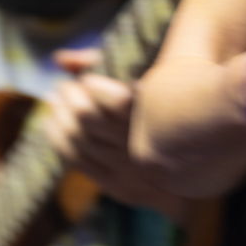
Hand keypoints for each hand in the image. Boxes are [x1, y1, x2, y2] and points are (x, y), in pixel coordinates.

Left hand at [44, 49, 185, 219]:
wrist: (193, 170)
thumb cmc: (162, 108)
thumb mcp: (142, 78)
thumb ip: (101, 61)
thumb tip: (58, 58)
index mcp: (157, 115)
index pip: (114, 98)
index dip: (91, 85)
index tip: (86, 78)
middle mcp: (144, 144)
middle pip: (88, 118)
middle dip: (68, 97)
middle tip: (63, 87)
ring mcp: (129, 169)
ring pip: (78, 140)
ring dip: (58, 117)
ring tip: (55, 101)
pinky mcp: (117, 187)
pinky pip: (77, 161)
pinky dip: (57, 140)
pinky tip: (52, 124)